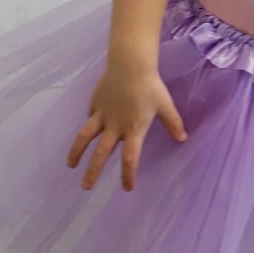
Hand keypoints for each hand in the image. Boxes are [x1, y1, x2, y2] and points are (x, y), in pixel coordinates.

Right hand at [66, 61, 186, 191]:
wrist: (130, 64)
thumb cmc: (150, 85)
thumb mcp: (166, 105)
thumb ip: (173, 124)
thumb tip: (183, 139)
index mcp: (133, 129)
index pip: (129, 158)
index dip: (127, 174)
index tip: (126, 188)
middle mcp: (115, 126)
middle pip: (101, 153)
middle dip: (93, 172)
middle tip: (86, 187)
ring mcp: (102, 114)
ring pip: (85, 137)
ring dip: (76, 152)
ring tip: (70, 166)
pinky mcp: (95, 103)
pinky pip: (90, 117)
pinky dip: (88, 126)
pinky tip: (85, 134)